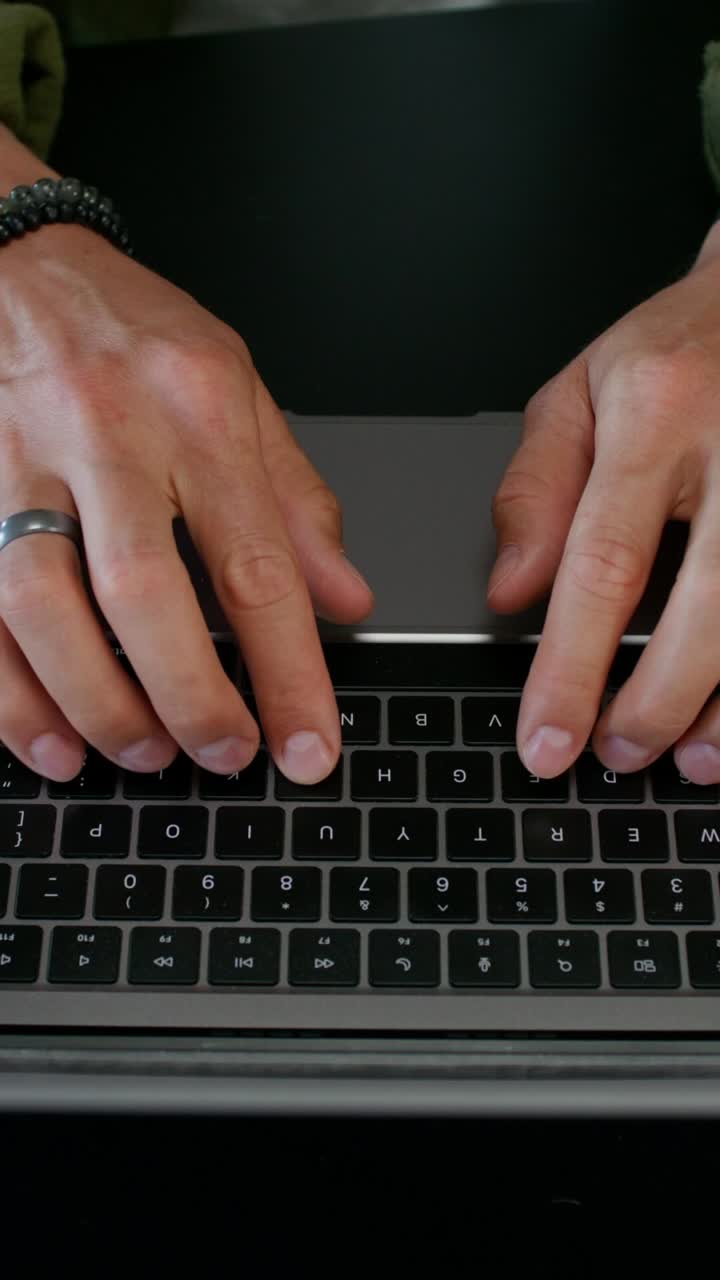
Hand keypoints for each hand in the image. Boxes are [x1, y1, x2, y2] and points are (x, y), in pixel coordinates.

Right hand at [0, 165, 373, 784]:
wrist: (16, 262)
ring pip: (40, 607)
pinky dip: (9, 693)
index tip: (310, 746)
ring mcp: (19, 462)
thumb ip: (293, 500)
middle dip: (188, 697)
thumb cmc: (134, 332)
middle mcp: (108, 434)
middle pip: (142, 591)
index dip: (288, 671)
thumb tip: (345, 599)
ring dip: (93, 704)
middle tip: (223, 757)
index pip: (257, 562)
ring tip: (140, 756)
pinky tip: (48, 740)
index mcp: (197, 411)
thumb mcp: (239, 389)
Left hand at [487, 218, 719, 783]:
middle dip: (658, 704)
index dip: (572, 668)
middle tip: (617, 754)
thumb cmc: (674, 352)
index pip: (603, 562)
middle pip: (708, 608)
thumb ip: (536, 490)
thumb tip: (511, 595)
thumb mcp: (580, 392)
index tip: (547, 740)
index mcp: (659, 413)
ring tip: (687, 758)